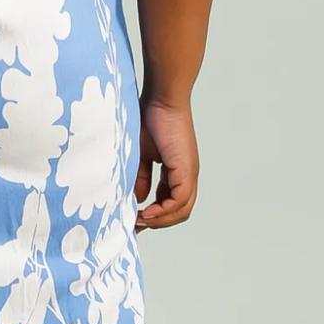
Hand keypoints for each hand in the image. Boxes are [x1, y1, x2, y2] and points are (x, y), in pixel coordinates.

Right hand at [134, 96, 198, 230]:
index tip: (134, 219)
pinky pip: (179, 200)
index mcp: (177, 171)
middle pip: (179, 211)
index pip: (170, 202)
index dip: (154, 214)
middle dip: (157, 222)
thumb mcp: (141, 153)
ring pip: (181, 210)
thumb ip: (142, 176)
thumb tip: (140, 198)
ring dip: (160, 220)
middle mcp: (187, 175)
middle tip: (135, 226)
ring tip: (139, 221)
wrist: (161, 98)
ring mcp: (189, 173)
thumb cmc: (149, 118)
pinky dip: (163, 211)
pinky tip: (146, 212)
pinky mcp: (187, 170)